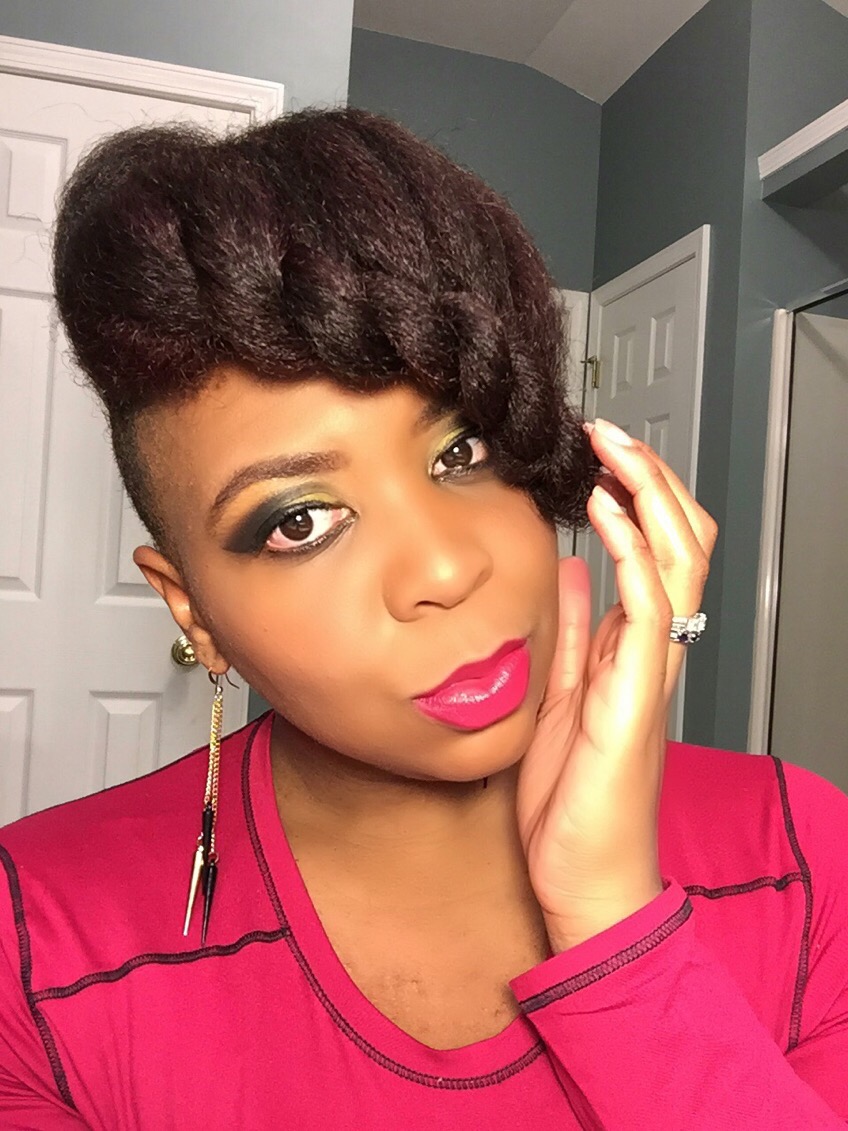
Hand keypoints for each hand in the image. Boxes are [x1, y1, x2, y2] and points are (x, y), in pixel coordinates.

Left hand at [517, 419, 718, 951]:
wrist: (582, 878)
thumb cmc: (573, 799)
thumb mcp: (561, 694)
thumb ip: (571, 633)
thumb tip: (567, 571)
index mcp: (630, 648)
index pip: (657, 551)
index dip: (639, 496)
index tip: (599, 454)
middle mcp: (649, 651)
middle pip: (680, 543)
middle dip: (651, 479)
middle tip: (612, 434)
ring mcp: (648, 670)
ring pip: (676, 562)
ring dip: (648, 497)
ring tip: (615, 451)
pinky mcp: (634, 696)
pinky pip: (647, 610)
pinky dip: (633, 553)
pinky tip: (607, 513)